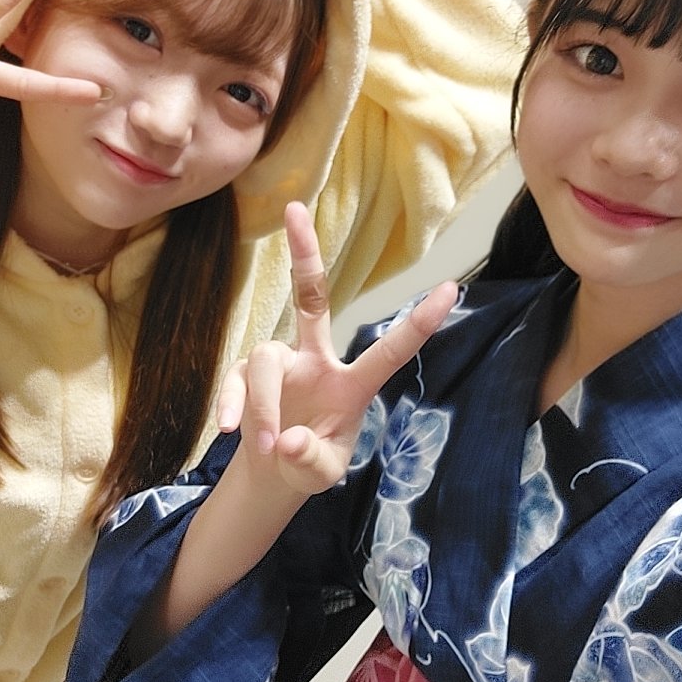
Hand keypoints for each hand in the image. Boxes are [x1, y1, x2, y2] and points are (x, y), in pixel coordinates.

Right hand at [218, 201, 457, 496]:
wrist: (273, 472)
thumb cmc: (309, 464)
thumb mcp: (318, 473)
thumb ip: (309, 461)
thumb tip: (289, 442)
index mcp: (352, 385)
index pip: (390, 351)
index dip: (420, 322)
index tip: (452, 288)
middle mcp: (317, 361)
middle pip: (312, 298)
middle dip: (303, 255)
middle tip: (294, 208)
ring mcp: (281, 364)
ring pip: (264, 362)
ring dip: (263, 406)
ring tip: (266, 447)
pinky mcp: (247, 375)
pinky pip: (237, 380)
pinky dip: (233, 405)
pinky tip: (229, 429)